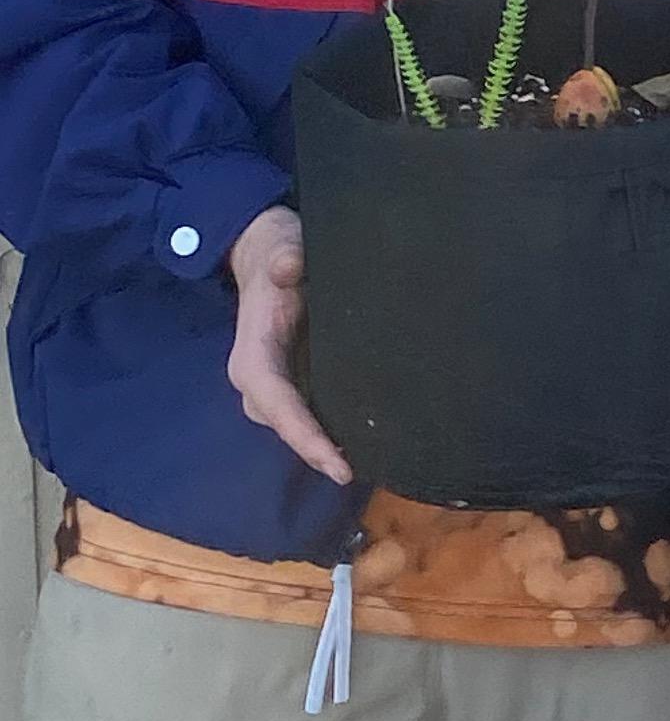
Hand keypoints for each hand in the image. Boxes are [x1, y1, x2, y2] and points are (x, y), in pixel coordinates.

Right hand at [226, 203, 353, 487]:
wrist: (269, 253)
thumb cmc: (278, 252)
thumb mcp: (283, 246)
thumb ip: (286, 256)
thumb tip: (286, 267)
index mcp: (252, 356)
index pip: (277, 405)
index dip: (305, 437)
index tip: (337, 465)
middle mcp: (257, 379)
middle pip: (285, 427)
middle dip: (317, 452)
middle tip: (358, 474)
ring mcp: (272, 384)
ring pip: (294, 425)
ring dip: (323, 446)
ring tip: (366, 464)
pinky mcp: (291, 381)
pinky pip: (306, 413)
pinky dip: (329, 429)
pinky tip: (364, 439)